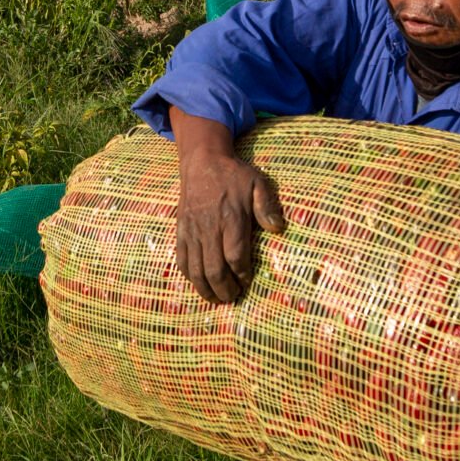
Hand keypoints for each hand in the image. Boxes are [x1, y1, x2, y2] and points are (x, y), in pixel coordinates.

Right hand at [171, 113, 285, 304]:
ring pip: (196, 270)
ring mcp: (192, 231)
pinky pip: (182, 260)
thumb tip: (278, 228)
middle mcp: (209, 228)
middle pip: (214, 269)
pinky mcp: (181, 231)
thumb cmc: (233, 175)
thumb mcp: (257, 182)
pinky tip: (199, 284)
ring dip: (206, 289)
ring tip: (217, 298)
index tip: (247, 281)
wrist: (202, 162)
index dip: (242, 274)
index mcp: (231, 218)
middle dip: (225, 289)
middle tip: (233, 297)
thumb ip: (267, 205)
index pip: (235, 256)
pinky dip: (189, 277)